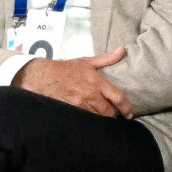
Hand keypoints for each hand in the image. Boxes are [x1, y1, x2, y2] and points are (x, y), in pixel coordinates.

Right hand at [12, 47, 134, 117]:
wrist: (42, 76)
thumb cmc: (66, 69)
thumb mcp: (87, 62)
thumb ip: (107, 59)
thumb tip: (122, 50)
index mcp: (97, 82)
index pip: (117, 97)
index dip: (126, 107)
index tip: (129, 114)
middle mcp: (90, 94)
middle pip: (108, 112)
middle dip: (112, 115)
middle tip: (114, 116)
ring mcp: (80, 105)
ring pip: (97, 118)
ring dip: (101, 119)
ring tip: (103, 119)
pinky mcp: (71, 112)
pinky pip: (85, 120)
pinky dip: (90, 121)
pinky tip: (91, 121)